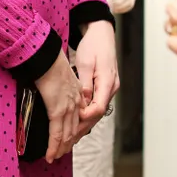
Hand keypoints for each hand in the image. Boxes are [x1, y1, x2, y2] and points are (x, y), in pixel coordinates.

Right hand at [34, 52, 83, 162]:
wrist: (47, 57)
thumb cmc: (49, 62)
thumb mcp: (60, 74)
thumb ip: (60, 84)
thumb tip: (51, 86)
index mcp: (77, 94)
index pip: (78, 117)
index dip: (73, 129)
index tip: (68, 137)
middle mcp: (76, 104)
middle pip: (74, 129)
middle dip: (68, 143)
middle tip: (61, 152)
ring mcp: (68, 109)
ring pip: (66, 135)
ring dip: (60, 148)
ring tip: (55, 157)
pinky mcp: (57, 111)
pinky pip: (56, 134)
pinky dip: (53, 147)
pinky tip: (50, 155)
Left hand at [74, 21, 119, 140]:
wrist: (102, 35)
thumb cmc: (94, 45)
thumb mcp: (86, 62)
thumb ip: (84, 83)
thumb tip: (82, 100)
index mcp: (107, 81)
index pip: (98, 107)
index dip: (86, 117)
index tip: (74, 123)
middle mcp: (110, 88)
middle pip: (97, 114)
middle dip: (81, 129)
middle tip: (66, 142)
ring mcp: (108, 89)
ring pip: (96, 113)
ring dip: (82, 127)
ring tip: (68, 141)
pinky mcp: (103, 88)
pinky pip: (95, 107)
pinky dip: (85, 118)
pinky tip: (76, 127)